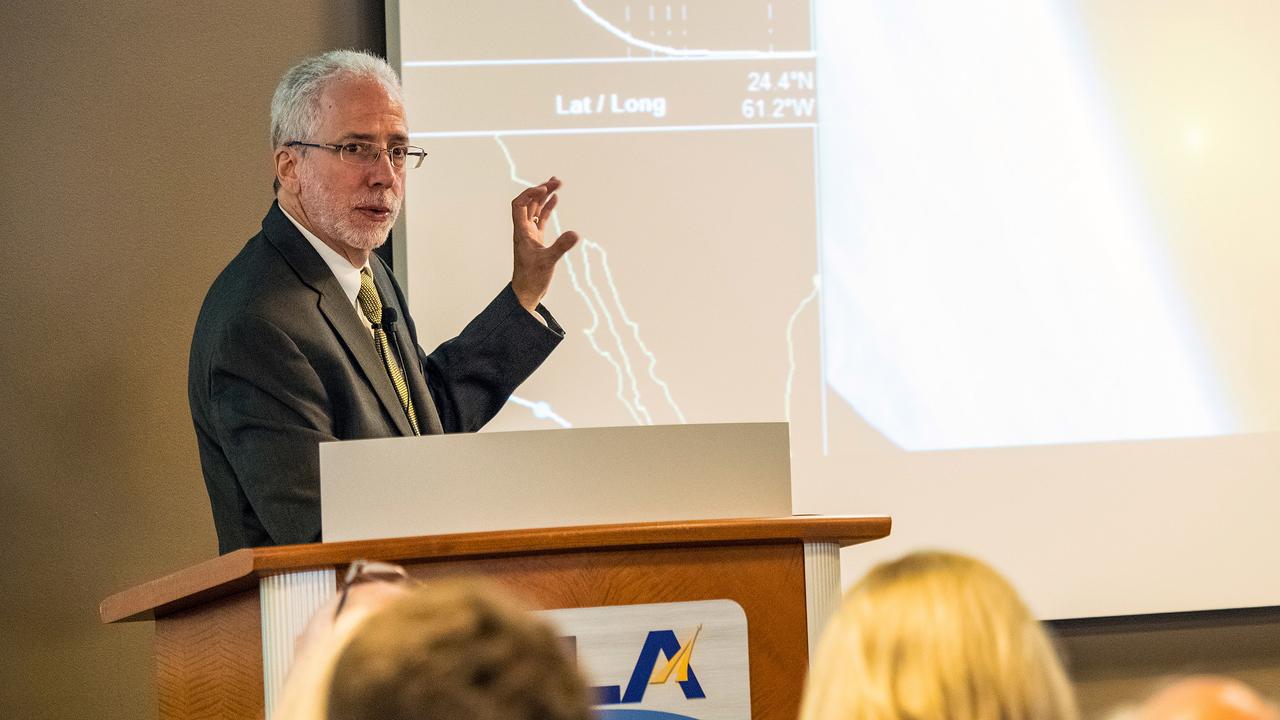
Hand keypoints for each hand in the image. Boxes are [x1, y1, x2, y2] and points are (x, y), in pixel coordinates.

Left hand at [510, 176, 579, 311]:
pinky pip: (541, 219)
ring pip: (535, 209)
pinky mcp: (537, 240)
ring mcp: (530, 234)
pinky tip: (556, 201)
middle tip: (557, 181)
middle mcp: (524, 230)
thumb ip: (561, 247)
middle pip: (528, 203)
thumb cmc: (532, 279)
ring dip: (544, 197)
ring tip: (557, 184)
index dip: (530, 194)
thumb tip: (576, 234)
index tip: (545, 190)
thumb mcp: (548, 262)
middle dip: (541, 190)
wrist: (526, 292)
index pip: (519, 205)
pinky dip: (547, 209)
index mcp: (521, 232)